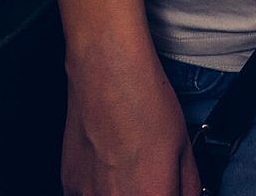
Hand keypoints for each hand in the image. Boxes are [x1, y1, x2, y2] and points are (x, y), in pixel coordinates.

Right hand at [62, 63, 200, 195]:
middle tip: (150, 173)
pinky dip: (100, 189)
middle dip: (148, 191)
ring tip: (129, 168)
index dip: (169, 193)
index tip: (169, 186)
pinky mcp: (68, 185)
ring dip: (124, 191)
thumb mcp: (185, 147)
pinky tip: (109, 165)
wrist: (108, 72)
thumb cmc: (144, 102)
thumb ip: (188, 185)